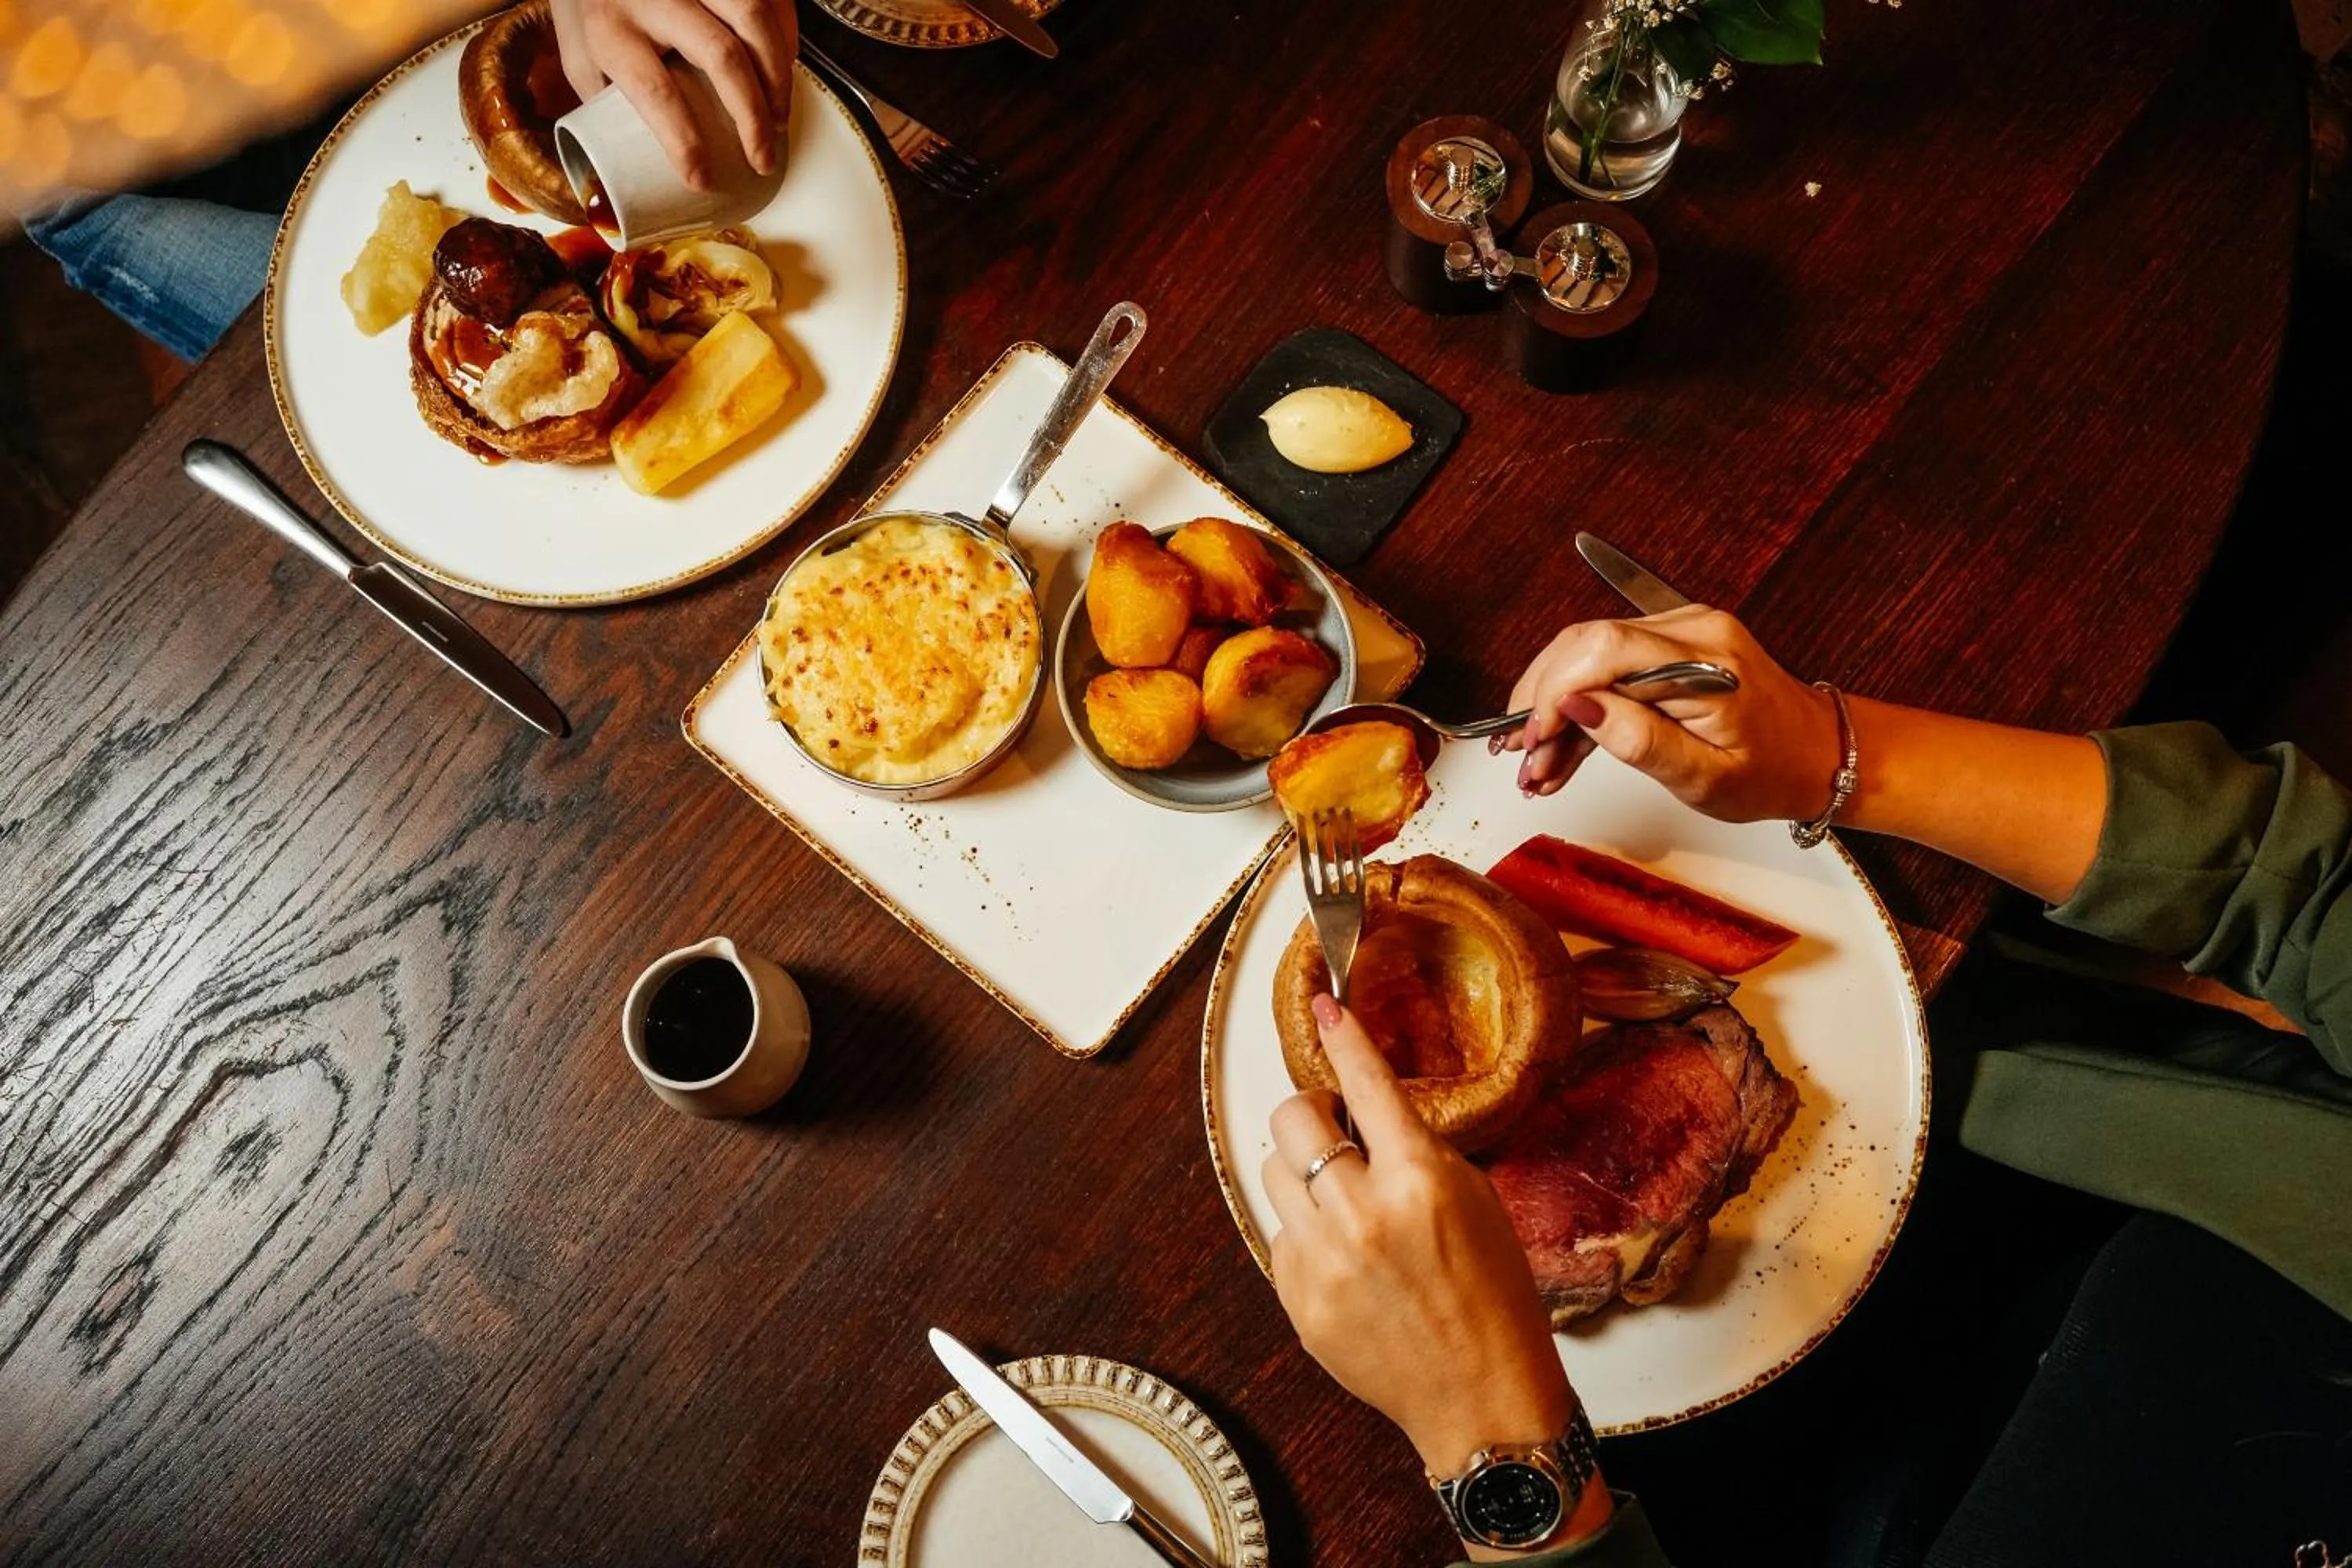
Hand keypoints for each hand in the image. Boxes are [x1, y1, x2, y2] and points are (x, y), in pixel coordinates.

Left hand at [552, 0, 796, 188]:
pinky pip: (766, 0)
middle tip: (762, 158)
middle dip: (751, 115)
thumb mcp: (581, 60)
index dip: (683, 142)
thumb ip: (610, 102)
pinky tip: (783, 69)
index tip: (703, 180)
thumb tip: (645, 163)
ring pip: (752, 19)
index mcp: (609, 29)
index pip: (655, 91)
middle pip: (721, 55)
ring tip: (779, 118)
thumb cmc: (589, 12)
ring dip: (777, 76)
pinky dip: (784, 37)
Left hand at [1265, 996, 1578, 1482]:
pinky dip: (1305, 1230)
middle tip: (1337, 1131)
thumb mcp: (1475, 1201)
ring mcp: (1323, 1258)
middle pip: (1293, 1118)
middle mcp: (1363, 1213)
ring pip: (1273, 1169)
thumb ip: (1415, 1153)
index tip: (1324, 1006)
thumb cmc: (1493, 1298)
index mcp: (1419, 1180)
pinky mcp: (1296, 1296)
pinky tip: (1345, 1256)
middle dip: (1312, 1112)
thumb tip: (1365, 1114)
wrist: (1480, 1395)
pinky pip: (1278, 1232)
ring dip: (1303, 1170)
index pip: (1366, 1084)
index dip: (1343, 1038)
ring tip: (1342, 1199)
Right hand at [1499, 604, 1841, 821]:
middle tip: (1521, 757)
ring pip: (1588, 654)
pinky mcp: (1672, 645)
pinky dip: (1580, 705)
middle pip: (1586, 644)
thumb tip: (1575, 707)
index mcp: (1706, 660)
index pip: (1604, 649)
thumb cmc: (1773, 772)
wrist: (1819, 754)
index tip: (1532, 738)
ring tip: (1535, 765)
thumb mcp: (1704, 777)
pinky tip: (1559, 746)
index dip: (1554, 690)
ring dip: (1553, 708)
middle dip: (1541, 701)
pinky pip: (1608, 664)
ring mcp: (1681, 632)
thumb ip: (1639, 739)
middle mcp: (1692, 629)